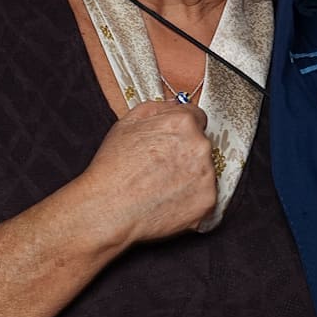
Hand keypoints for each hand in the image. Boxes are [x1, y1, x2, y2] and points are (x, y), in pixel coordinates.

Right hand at [83, 99, 217, 243]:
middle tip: (161, 168)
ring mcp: (207, 175)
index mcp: (183, 123)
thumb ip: (157, 109)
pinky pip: (205, 196)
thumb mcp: (126, 124)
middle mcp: (200, 146)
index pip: (197, 118)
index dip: (181, 130)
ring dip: (190, 177)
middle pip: (201, 145)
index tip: (173, 142)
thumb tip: (174, 106)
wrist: (108, 210)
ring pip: (204, 172)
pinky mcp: (208, 202)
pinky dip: (191, 200)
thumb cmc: (113, 169)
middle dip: (186, 154)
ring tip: (162, 187)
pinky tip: (169, 201)